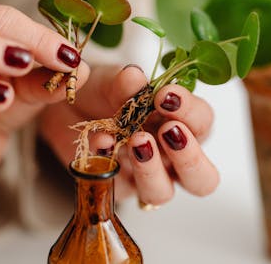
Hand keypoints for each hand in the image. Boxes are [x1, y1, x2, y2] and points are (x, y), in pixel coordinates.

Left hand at [38, 65, 217, 205]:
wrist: (68, 106)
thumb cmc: (103, 92)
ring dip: (151, 169)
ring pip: (162, 193)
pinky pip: (116, 187)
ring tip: (136, 142)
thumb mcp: (112, 80)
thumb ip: (125, 82)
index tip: (167, 96)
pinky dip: (108, 164)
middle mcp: (169, 157)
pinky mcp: (114, 186)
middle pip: (203, 177)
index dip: (190, 111)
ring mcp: (143, 177)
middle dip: (189, 156)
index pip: (203, 123)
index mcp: (180, 124)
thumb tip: (134, 77)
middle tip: (168, 130)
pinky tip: (99, 143)